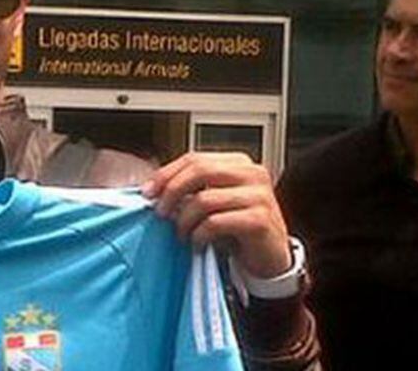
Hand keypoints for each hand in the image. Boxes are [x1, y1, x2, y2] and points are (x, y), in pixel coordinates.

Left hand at [141, 152, 290, 277]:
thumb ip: (191, 190)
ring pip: (205, 200)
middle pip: (199, 171)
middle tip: (160, 212)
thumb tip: (152, 189)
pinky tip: (198, 244)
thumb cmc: (237, 229)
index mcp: (238, 163)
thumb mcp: (213, 203)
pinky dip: (199, 235)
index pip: (195, 158)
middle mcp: (252, 173)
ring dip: (184, 220)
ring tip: (181, 234)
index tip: (148, 191)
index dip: (167, 173)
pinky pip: (216, 223)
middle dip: (172, 192)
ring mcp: (259, 195)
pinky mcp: (260, 220)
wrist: (270, 258)